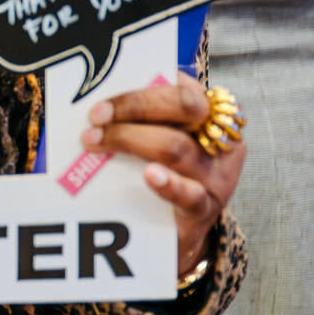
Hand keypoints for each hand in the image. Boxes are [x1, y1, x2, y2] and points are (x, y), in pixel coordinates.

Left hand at [81, 74, 242, 276]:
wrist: (177, 224)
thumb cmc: (164, 165)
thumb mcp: (161, 132)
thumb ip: (144, 112)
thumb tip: (99, 92)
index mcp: (211, 112)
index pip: (182, 91)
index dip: (141, 93)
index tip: (103, 102)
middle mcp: (219, 139)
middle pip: (184, 109)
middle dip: (134, 107)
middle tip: (95, 120)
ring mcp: (216, 174)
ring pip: (176, 147)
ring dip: (129, 140)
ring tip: (95, 143)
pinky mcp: (206, 208)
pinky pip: (190, 194)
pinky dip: (168, 184)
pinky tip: (149, 175)